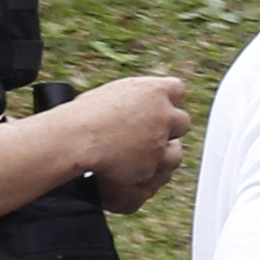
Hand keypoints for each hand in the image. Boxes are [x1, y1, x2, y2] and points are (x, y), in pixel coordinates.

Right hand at [73, 74, 188, 213]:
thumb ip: (136, 98)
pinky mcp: (153, 163)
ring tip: (140, 154)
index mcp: (153, 90)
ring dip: (163, 153)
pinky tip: (127, 167)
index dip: (169, 99)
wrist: (77, 138)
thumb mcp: (113, 94)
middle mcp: (163, 114)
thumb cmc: (86, 115)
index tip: (161, 107)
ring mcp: (160, 140)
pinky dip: (145, 170)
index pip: (177, 89)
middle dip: (170, 129)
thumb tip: (142, 101)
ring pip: (176, 151)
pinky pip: (157, 170)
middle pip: (182, 121)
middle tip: (151, 133)